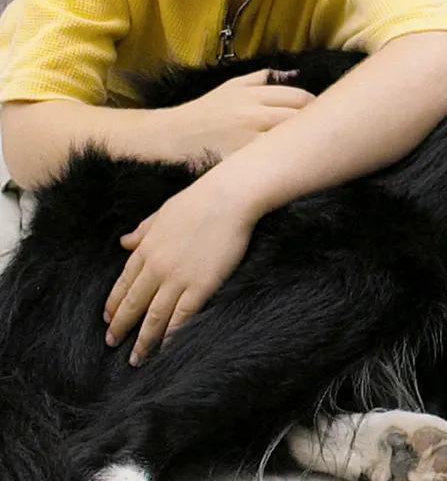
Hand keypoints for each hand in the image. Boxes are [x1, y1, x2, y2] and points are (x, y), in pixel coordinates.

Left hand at [103, 178, 254, 365]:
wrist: (229, 198)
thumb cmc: (200, 200)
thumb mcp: (163, 212)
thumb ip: (143, 230)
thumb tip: (123, 242)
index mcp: (147, 248)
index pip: (124, 283)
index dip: (114, 304)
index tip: (108, 319)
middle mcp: (156, 267)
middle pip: (134, 304)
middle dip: (122, 327)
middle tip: (112, 344)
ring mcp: (177, 279)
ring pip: (154, 317)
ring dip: (143, 340)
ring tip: (136, 359)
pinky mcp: (200, 286)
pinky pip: (181, 317)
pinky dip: (172, 336)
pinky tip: (166, 349)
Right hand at [166, 68, 314, 160]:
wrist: (172, 136)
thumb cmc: (205, 111)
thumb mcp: (232, 86)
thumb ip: (263, 78)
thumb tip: (294, 73)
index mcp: (252, 95)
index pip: (298, 97)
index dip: (314, 105)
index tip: (321, 113)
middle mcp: (251, 115)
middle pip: (297, 119)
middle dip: (314, 125)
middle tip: (322, 132)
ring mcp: (245, 140)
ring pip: (287, 141)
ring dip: (302, 144)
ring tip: (309, 149)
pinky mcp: (238, 162)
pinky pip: (269, 161)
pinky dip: (282, 162)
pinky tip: (288, 164)